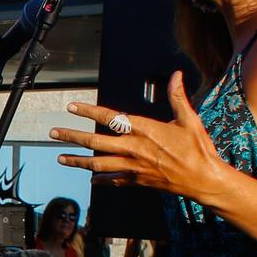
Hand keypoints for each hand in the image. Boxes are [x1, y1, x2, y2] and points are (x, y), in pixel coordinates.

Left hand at [49, 73, 228, 201]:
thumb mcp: (189, 119)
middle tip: (53, 133)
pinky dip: (99, 178)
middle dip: (72, 136)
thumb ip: (177, 97)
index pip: (110, 117)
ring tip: (60, 157)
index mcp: (145, 130)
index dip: (89, 111)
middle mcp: (134, 148)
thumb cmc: (197, 149)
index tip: (72, 107)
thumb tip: (176, 75)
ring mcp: (133, 167)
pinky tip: (89, 177)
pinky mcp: (136, 181)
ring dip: (77, 161)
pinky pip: (112, 180)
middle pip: (95, 142)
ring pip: (97, 164)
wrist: (203, 180)